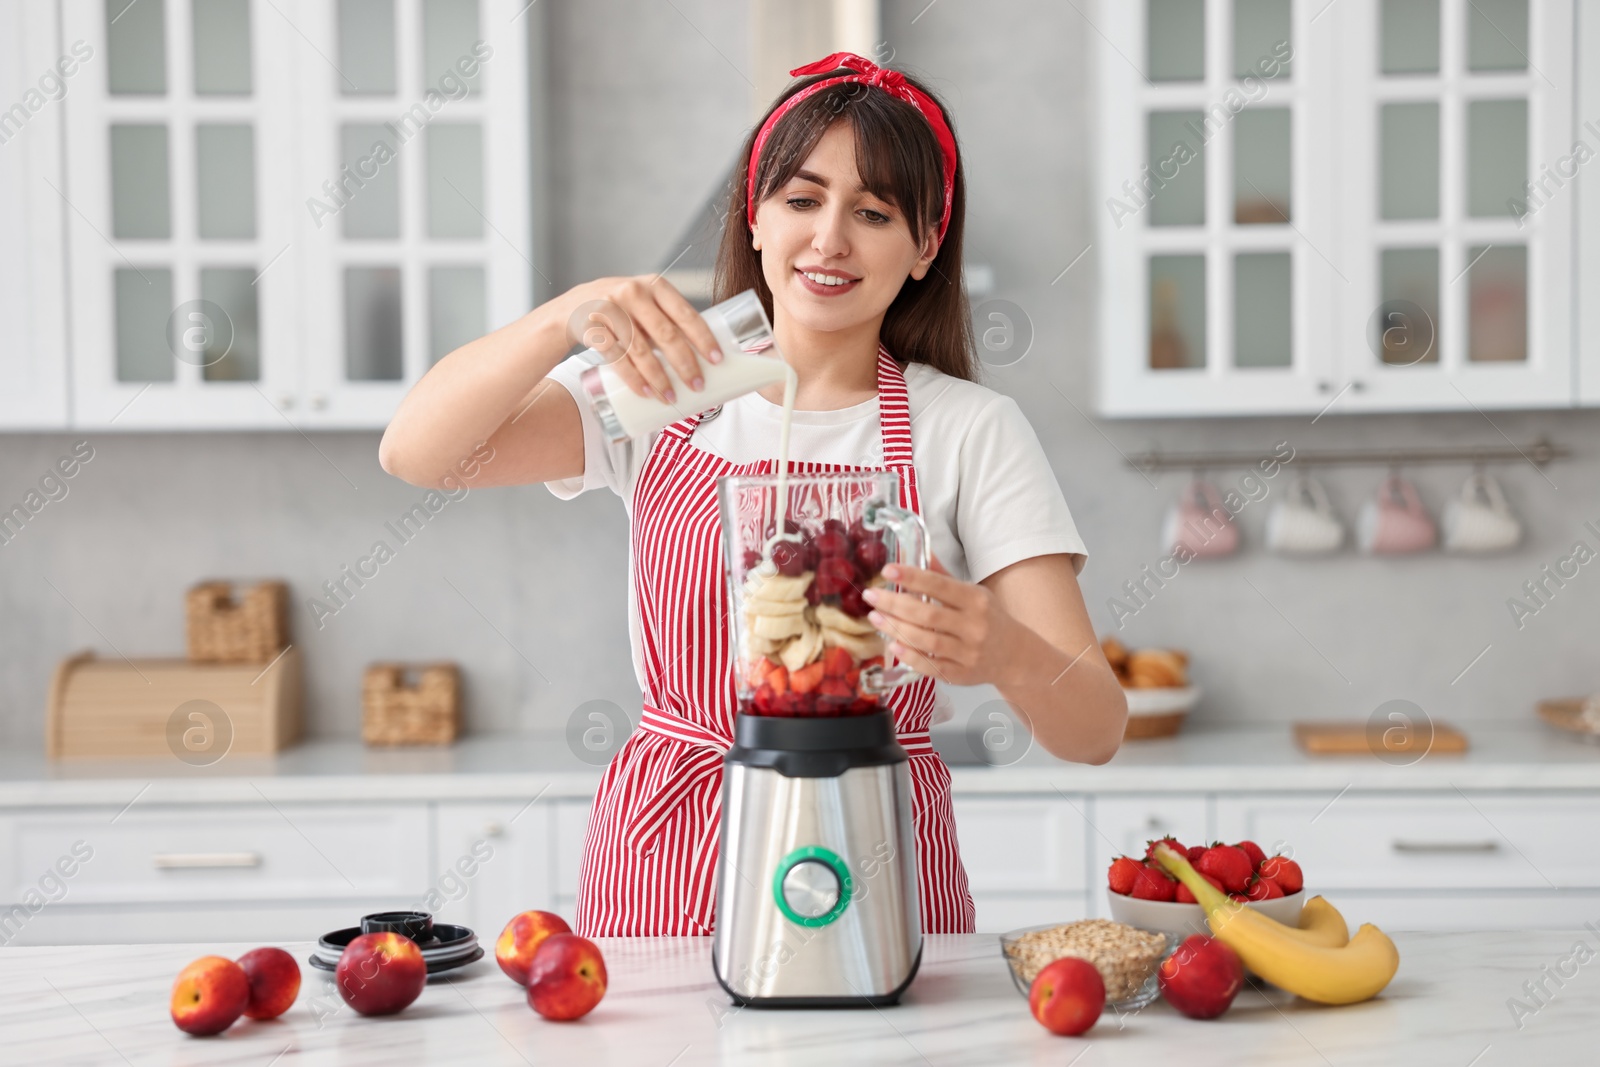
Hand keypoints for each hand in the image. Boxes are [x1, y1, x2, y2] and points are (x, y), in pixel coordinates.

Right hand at [560, 276, 721, 405]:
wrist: (576, 305)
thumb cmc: (622, 308)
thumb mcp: (647, 303)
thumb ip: (669, 320)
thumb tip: (703, 356)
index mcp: (655, 286)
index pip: (686, 314)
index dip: (703, 338)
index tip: (716, 360)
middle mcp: (634, 293)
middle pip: (666, 334)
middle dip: (685, 364)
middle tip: (697, 385)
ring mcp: (611, 309)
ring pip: (641, 350)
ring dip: (659, 378)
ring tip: (671, 397)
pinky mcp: (594, 328)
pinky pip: (618, 359)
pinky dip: (634, 379)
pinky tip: (646, 392)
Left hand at [860, 555, 1038, 688]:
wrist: (1016, 655)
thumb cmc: (988, 618)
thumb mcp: (973, 593)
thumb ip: (943, 576)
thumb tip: (919, 551)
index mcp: (976, 600)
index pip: (940, 585)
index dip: (912, 577)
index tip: (888, 570)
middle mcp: (974, 626)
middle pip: (928, 614)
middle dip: (895, 604)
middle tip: (871, 596)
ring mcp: (968, 652)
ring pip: (927, 641)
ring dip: (897, 629)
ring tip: (875, 617)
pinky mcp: (961, 674)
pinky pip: (932, 666)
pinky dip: (910, 657)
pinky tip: (892, 645)